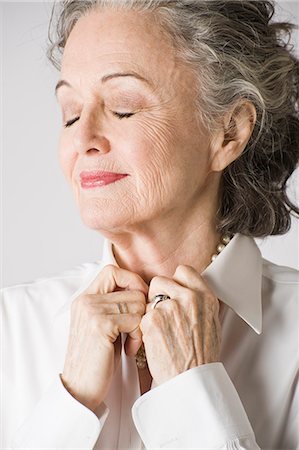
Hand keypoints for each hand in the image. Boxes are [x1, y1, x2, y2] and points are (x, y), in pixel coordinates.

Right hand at [61, 264, 147, 411]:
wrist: (80, 388)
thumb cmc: (97, 358)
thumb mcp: (102, 324)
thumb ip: (115, 304)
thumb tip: (142, 288)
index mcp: (84, 297)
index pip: (113, 271)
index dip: (132, 281)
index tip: (139, 301)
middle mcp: (85, 300)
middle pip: (131, 288)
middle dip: (141, 309)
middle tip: (135, 330)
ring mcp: (91, 311)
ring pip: (137, 303)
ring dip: (140, 325)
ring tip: (131, 342)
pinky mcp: (100, 325)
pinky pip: (135, 319)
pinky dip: (138, 336)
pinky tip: (129, 349)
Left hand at [139, 265, 221, 384]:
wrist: (192, 380)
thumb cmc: (202, 356)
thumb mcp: (211, 323)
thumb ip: (199, 302)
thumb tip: (188, 290)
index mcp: (205, 297)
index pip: (183, 271)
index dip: (174, 281)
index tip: (172, 292)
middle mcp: (189, 298)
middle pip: (160, 281)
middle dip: (157, 295)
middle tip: (161, 313)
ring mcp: (170, 307)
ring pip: (148, 298)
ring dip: (150, 311)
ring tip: (160, 330)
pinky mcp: (153, 320)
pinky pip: (142, 315)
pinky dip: (144, 327)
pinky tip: (154, 340)